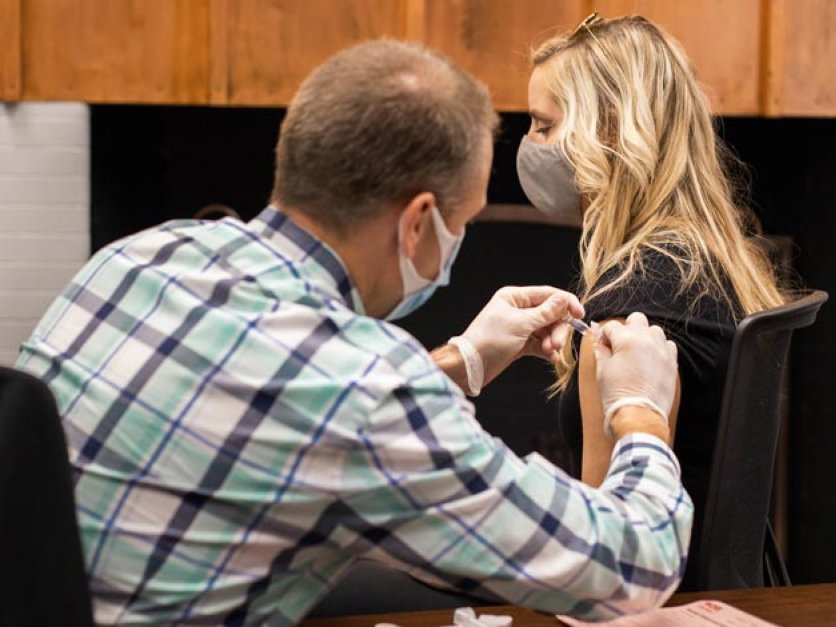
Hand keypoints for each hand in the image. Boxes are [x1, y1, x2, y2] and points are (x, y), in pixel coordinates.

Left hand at [460, 286, 583, 384]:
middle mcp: (518, 309)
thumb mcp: (520, 324)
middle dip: (557, 329)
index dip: (566, 303)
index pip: (548, 294)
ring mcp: (519, 327)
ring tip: (551, 353)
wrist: (469, 366)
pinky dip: (546, 350)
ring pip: (546, 330)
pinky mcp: (519, 343)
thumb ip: (545, 313)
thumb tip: (564, 299)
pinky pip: (540, 343)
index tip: (579, 316)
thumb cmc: (489, 341)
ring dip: (552, 341)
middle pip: (550, 314)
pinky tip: (550, 358)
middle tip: (558, 344)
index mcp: (514, 297)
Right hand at [593, 313, 677, 438]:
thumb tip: (599, 342)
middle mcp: (647, 340)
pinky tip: (650, 361)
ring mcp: (662, 351)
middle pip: (636, 319)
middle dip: (626, 329)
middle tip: (619, 345)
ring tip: (636, 353)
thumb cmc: (617, 396)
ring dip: (644, 336)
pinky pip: (668, 345)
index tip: (602, 344)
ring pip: (654, 330)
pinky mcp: (672, 363)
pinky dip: (659, 348)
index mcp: (626, 339)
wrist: (638, 418)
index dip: (604, 335)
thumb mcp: (602, 372)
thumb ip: (601, 352)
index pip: (612, 326)